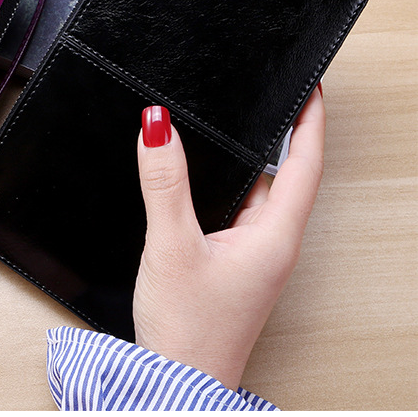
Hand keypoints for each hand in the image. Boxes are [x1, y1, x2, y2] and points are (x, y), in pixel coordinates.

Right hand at [133, 89, 324, 390]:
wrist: (175, 381)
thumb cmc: (188, 329)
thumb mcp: (171, 244)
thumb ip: (164, 182)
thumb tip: (157, 125)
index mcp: (274, 237)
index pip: (306, 165)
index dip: (311, 122)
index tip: (313, 88)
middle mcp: (272, 243)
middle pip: (289, 175)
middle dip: (286, 133)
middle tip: (276, 96)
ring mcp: (254, 254)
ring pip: (261, 193)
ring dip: (257, 159)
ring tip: (244, 125)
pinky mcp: (234, 262)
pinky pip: (241, 210)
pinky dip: (232, 183)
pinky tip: (210, 175)